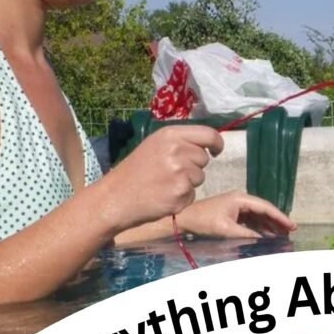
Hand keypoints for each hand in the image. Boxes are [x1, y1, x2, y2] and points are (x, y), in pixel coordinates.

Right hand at [98, 125, 224, 230]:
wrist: (116, 197)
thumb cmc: (135, 171)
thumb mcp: (155, 145)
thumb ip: (180, 141)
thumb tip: (208, 143)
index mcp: (170, 135)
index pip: (209, 135)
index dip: (217, 144)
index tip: (216, 151)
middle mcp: (177, 150)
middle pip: (204, 158)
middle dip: (194, 166)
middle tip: (171, 172)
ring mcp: (180, 173)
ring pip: (200, 178)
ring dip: (188, 183)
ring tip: (164, 184)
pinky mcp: (181, 193)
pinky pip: (192, 194)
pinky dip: (182, 198)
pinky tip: (163, 196)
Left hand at [176, 190, 296, 239]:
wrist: (183, 219)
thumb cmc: (203, 221)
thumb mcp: (226, 229)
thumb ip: (247, 235)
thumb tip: (264, 240)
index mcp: (240, 199)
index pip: (265, 207)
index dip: (280, 217)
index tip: (291, 225)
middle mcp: (240, 200)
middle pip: (264, 210)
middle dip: (277, 221)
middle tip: (291, 231)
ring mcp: (236, 206)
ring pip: (258, 216)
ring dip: (269, 225)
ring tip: (282, 235)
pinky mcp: (232, 213)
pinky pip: (250, 220)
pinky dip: (260, 227)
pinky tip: (267, 235)